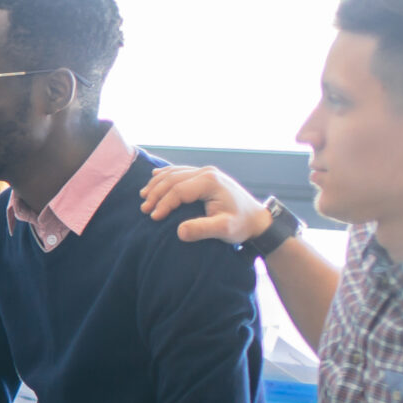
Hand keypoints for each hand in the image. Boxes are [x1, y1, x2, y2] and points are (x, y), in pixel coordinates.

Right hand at [139, 164, 269, 245]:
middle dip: (156, 194)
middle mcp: (207, 172)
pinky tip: (154, 177)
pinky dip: (165, 175)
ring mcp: (206, 172)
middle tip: (144, 209)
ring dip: (157, 184)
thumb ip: (203, 230)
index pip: (178, 189)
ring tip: (144, 197)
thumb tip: (179, 231)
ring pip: (174, 173)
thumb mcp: (225, 230)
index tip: (154, 217)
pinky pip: (180, 171)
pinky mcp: (205, 175)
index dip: (163, 203)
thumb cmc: (242, 225)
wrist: (257, 219)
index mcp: (210, 181)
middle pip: (173, 179)